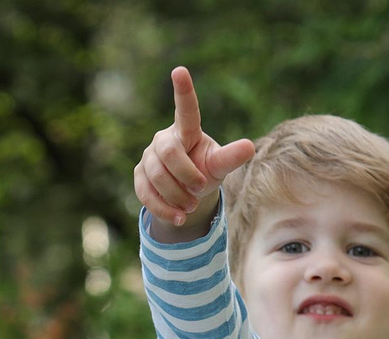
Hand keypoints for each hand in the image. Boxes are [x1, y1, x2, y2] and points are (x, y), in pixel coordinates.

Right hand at [135, 66, 256, 236]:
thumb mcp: (220, 165)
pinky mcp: (139, 176)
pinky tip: (178, 217)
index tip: (179, 70)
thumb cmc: (205, 170)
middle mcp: (164, 138)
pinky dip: (163, 208)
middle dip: (185, 175)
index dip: (183, 91)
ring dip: (176, 195)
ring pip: (156, 176)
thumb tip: (249, 146)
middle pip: (169, 154)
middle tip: (200, 190)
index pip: (186, 109)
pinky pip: (145, 192)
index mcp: (187, 130)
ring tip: (190, 207)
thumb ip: (231, 157)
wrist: (186, 193)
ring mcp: (148, 157)